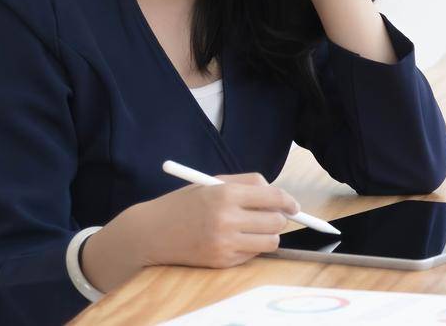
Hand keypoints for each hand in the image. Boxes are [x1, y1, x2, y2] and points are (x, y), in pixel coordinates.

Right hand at [87, 172, 299, 287]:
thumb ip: (248, 184)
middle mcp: (226, 219)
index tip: (293, 205)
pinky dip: (251, 248)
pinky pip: (253, 255)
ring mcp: (224, 243)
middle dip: (279, 218)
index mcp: (226, 194)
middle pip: (277, 221)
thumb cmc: (184, 204)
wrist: (151, 232)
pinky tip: (235, 240)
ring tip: (254, 229)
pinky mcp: (221, 261)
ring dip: (268, 235)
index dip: (289, 201)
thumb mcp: (213, 183)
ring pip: (270, 241)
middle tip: (271, 216)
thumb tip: (279, 194)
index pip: (274, 197)